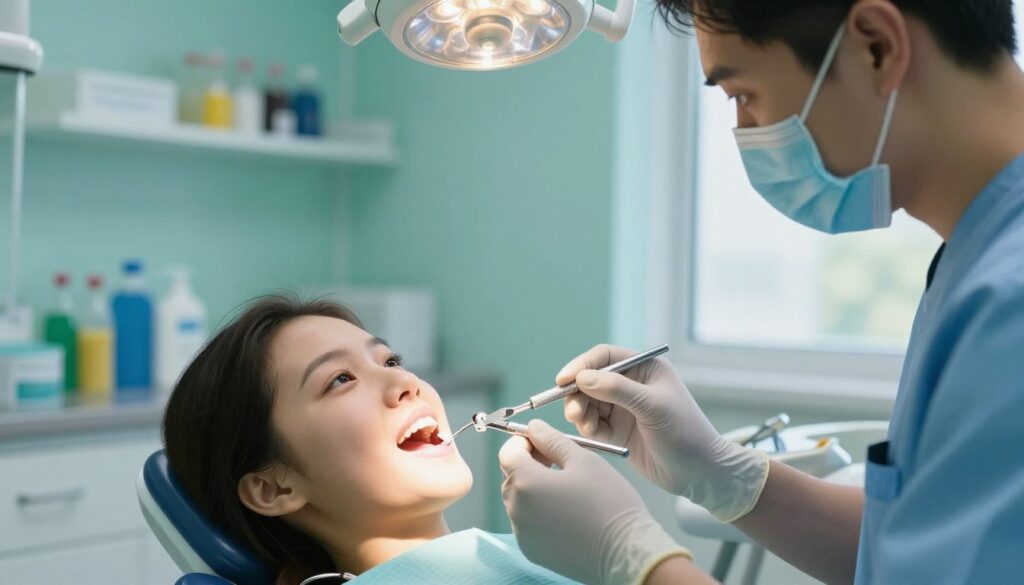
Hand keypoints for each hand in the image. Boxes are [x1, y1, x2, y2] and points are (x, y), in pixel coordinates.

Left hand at [499, 420, 690, 584]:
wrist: (625, 552)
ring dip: (534, 489)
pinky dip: (539, 513)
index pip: (508, 453)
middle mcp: (517, 510)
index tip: (542, 442)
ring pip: (519, 501)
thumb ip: (552, 440)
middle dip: (528, 464)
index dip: (522, 442)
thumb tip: (535, 428)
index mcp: (526, 483)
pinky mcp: (533, 551)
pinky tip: (566, 511)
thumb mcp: (583, 459)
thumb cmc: (608, 502)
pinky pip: (527, 524)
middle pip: (511, 477)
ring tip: (565, 487)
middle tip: (555, 461)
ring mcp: (523, 534)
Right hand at [560, 344, 768, 521]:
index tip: (563, 380)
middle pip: (590, 380)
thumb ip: (617, 389)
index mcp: (645, 368)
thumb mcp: (652, 407)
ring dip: (580, 412)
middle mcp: (632, 384)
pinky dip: (586, 427)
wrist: (700, 474)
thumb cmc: (685, 433)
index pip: (604, 357)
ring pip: (587, 402)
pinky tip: (591, 435)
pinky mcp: (617, 431)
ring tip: (584, 426)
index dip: (581, 365)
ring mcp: (623, 408)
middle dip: (577, 394)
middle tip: (574, 413)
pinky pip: (592, 423)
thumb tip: (582, 378)